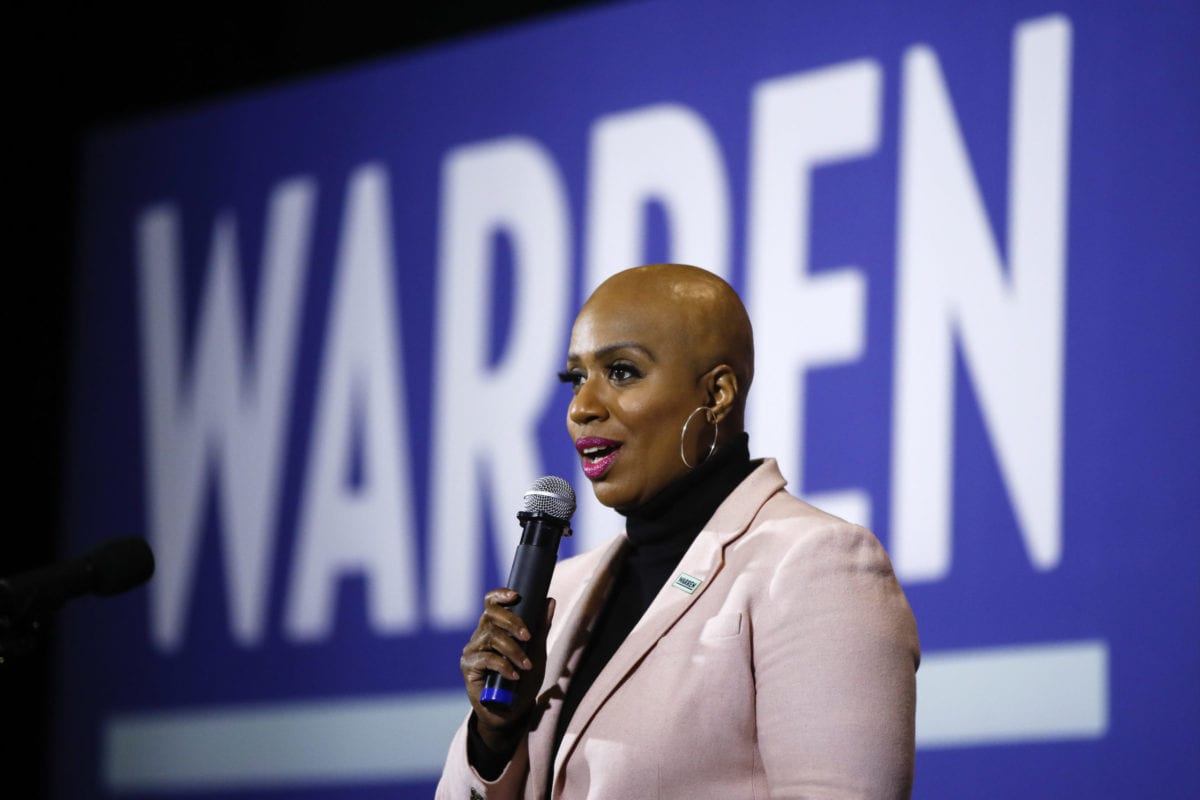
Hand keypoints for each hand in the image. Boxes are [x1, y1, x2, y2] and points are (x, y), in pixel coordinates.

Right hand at [460, 588, 555, 753]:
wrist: (512, 712)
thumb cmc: (523, 680)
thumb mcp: (536, 652)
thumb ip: (541, 628)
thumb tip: (549, 601)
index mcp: (495, 627)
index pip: (491, 603)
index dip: (500, 595)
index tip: (516, 595)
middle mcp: (480, 635)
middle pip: (490, 615)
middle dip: (512, 622)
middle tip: (528, 636)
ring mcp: (472, 651)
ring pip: (491, 637)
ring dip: (513, 650)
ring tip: (527, 665)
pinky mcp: (468, 668)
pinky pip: (486, 659)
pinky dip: (504, 666)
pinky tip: (515, 676)